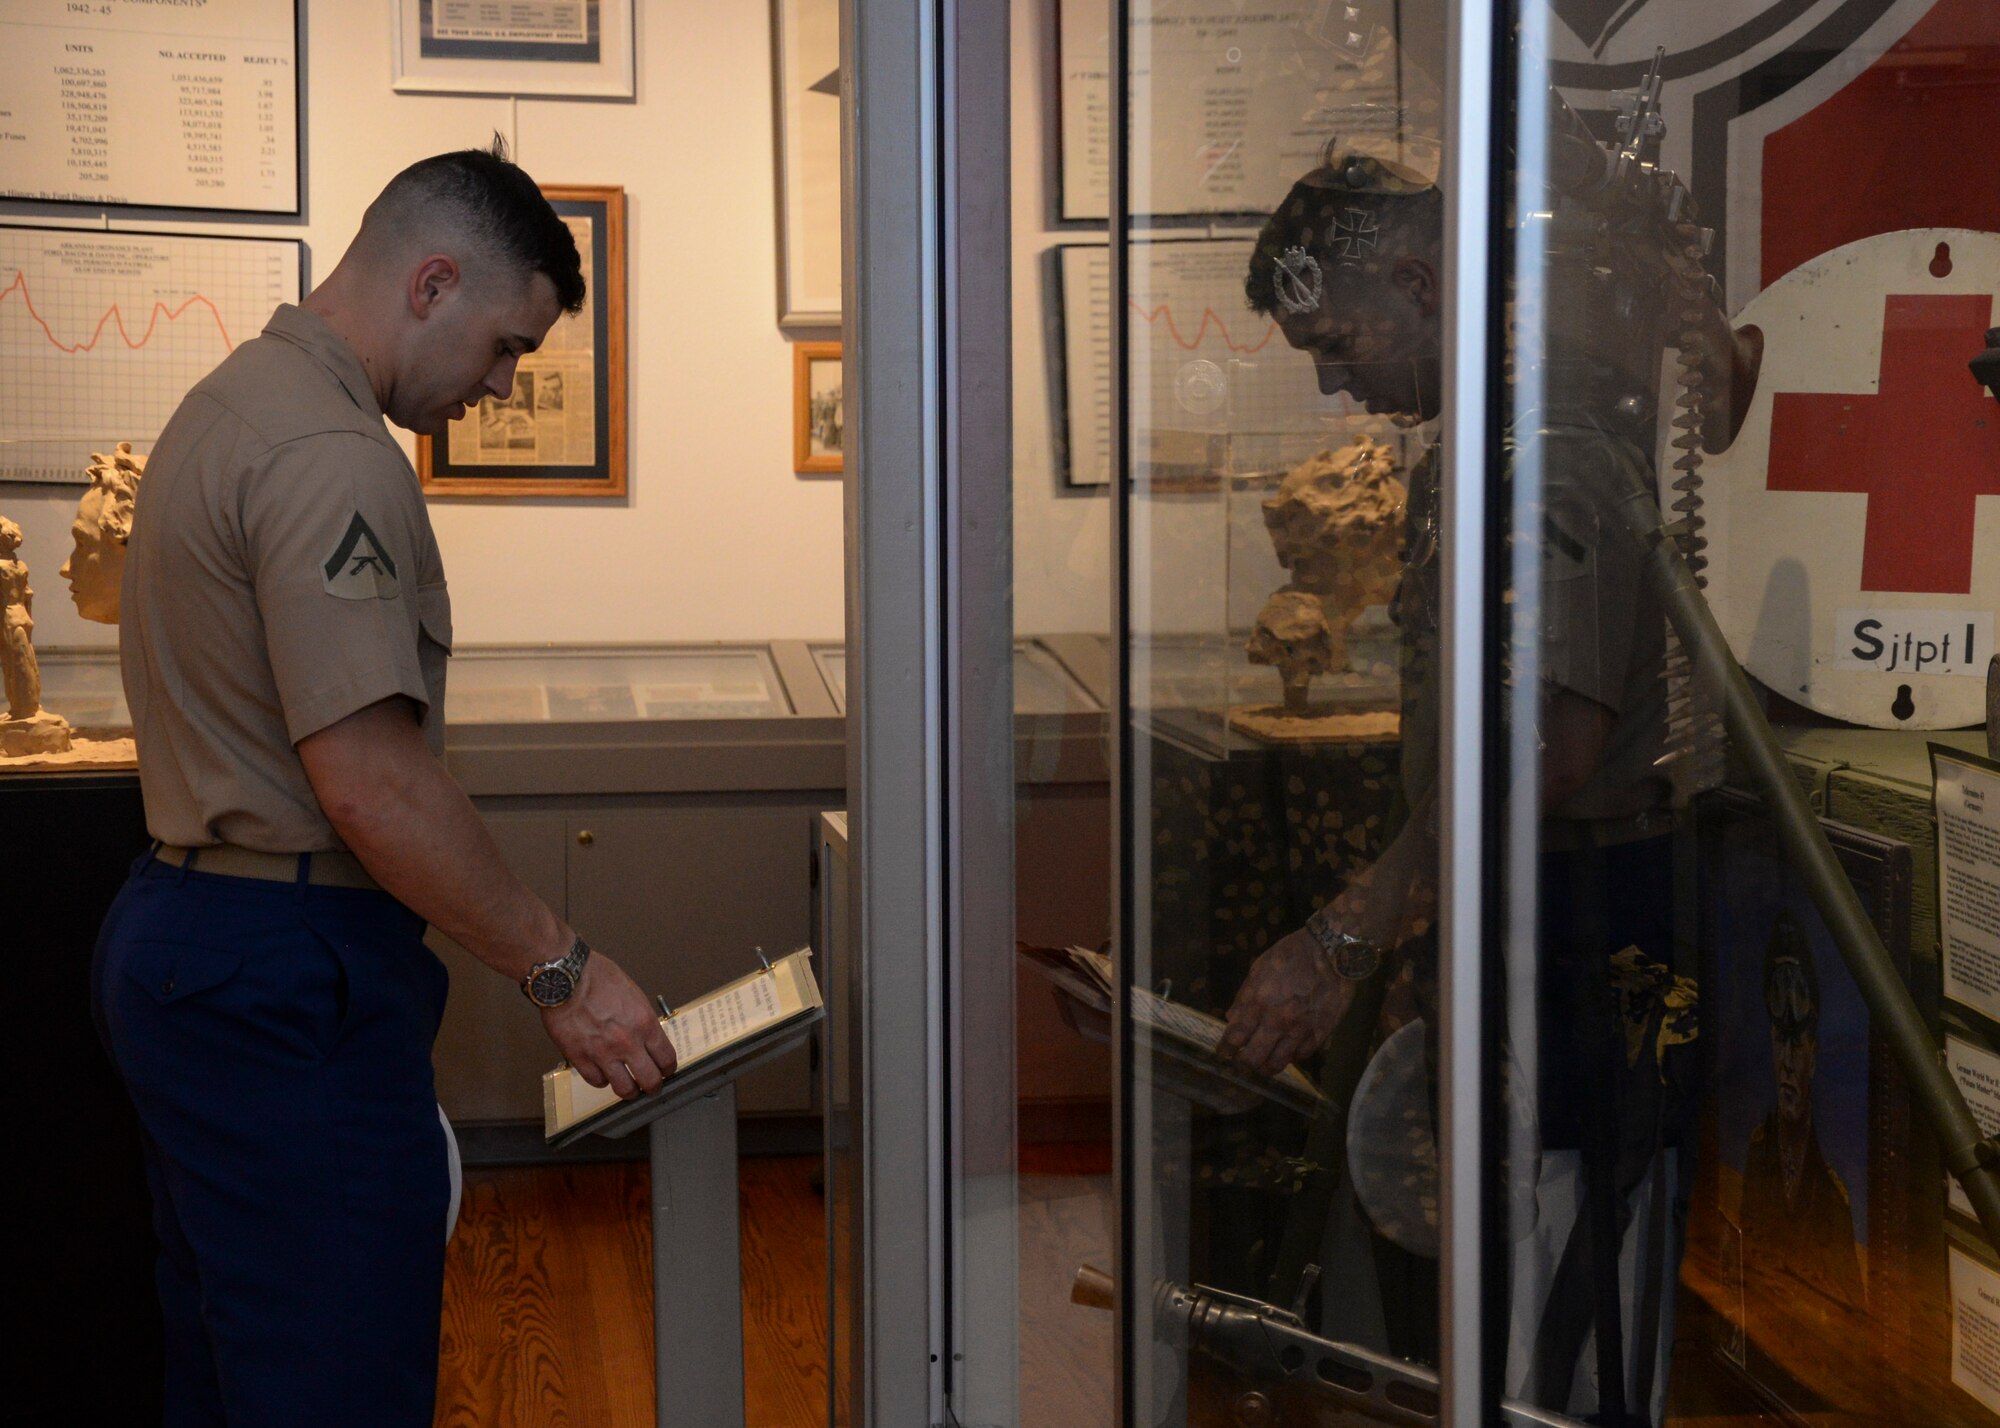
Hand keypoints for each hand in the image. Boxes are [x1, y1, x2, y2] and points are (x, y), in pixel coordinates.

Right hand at [540, 951, 677, 1098]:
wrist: (566, 976)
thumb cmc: (597, 977)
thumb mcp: (633, 994)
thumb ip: (642, 1020)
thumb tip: (646, 1038)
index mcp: (644, 1024)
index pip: (666, 1059)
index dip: (668, 1069)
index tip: (665, 1071)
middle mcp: (627, 1043)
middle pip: (650, 1081)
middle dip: (653, 1086)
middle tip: (650, 1087)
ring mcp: (603, 1053)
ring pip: (624, 1089)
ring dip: (629, 1090)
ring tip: (628, 1087)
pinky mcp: (580, 1058)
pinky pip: (597, 1081)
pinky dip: (601, 1079)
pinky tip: (602, 1072)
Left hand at [1217, 928, 1354, 1076]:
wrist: (1331, 952)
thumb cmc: (1291, 954)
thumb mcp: (1259, 968)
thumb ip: (1245, 996)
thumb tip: (1232, 1018)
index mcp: (1258, 1002)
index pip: (1235, 1036)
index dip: (1226, 1049)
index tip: (1223, 1053)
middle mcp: (1277, 1021)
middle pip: (1254, 1058)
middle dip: (1243, 1064)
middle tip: (1241, 1064)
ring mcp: (1300, 1030)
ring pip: (1278, 1063)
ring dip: (1266, 1068)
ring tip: (1263, 1066)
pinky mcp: (1320, 1034)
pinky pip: (1301, 1056)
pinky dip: (1291, 1057)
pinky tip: (1287, 1053)